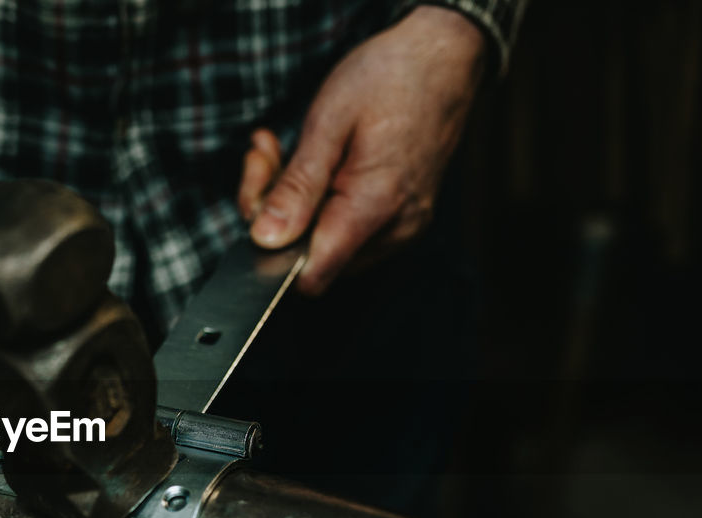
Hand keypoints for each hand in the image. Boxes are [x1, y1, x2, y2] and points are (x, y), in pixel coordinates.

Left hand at [238, 6, 485, 295]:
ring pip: (326, 243)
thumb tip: (266, 238)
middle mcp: (394, 229)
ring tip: (284, 151)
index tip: (258, 205)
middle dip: (277, 214)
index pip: (312, 275)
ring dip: (295, 204)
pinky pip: (347, 228)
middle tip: (266, 156)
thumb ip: (297, 187)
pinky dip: (321, 201)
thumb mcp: (328, 123)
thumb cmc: (389, 78)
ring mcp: (401, 227)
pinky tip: (315, 163)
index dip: (273, 252)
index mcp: (375, 206)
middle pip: (313, 258)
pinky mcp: (401, 219)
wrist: (443, 58)